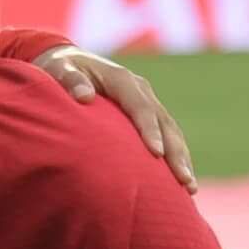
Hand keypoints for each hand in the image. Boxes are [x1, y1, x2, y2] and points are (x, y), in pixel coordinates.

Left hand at [38, 45, 196, 187]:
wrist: (68, 60)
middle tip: (183, 179)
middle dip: (175, 151)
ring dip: (182, 158)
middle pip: (164, 122)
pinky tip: (180, 179)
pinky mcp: (147, 113)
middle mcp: (140, 90)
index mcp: (122, 80)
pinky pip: (167, 135)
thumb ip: (70, 80)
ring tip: (190, 187)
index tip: (156, 153)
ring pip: (171, 131)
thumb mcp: (59, 68)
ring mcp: (147, 101)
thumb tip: (84, 96)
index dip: (149, 130)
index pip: (140, 107)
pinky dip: (176, 155)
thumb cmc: (60, 68)